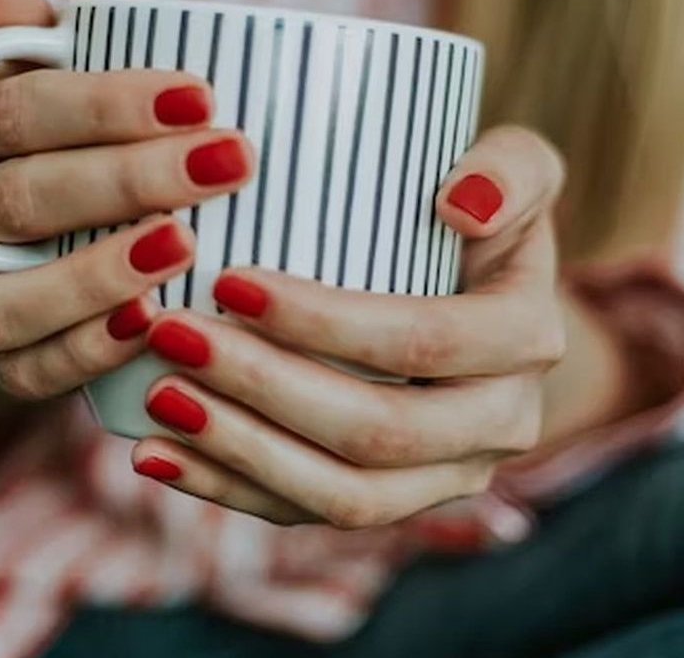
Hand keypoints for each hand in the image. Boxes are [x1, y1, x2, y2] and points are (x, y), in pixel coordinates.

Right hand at [0, 0, 252, 465]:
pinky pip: (24, 369)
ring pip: (3, 300)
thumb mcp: (45, 79)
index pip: (19, 111)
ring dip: (95, 275)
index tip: (203, 94)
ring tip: (185, 246)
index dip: (106, 104)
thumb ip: (29, 39)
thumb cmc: (60, 139)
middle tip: (228, 162)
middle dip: (129, 180)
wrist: (20, 240)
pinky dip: (84, 352)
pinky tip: (150, 325)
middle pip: (24, 199)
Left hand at [130, 125, 565, 527]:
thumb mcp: (517, 169)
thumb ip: (510, 168)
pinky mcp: (393, 502)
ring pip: (345, 496)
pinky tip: (158, 455)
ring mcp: (446, 477)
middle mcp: (499, 424)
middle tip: (174, 336)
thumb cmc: (475, 218)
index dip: (325, 322)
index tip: (228, 281)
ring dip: (242, 451)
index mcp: (525, 340)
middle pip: (378, 434)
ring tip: (159, 399)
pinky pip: (311, 516)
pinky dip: (230, 490)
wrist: (481, 301)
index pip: (423, 342)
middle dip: (266, 388)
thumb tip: (461, 202)